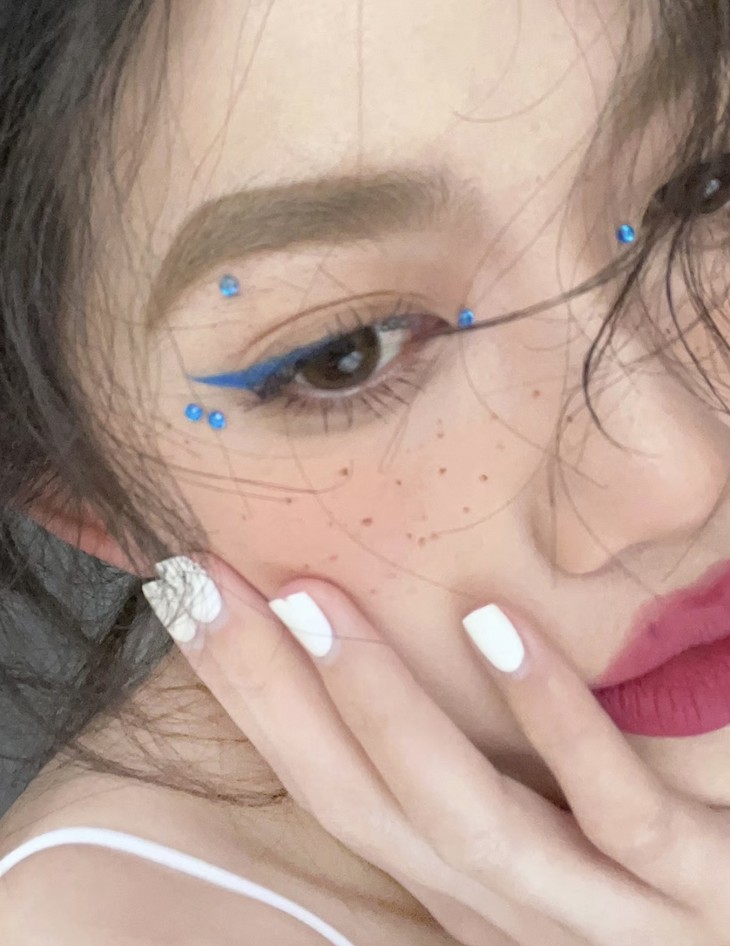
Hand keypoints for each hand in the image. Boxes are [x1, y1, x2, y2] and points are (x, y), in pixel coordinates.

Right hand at [142, 555, 728, 945]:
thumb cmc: (638, 868)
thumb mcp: (532, 819)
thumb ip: (465, 749)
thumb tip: (372, 639)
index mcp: (454, 876)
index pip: (324, 780)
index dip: (248, 693)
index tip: (187, 593)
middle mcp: (500, 902)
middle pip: (360, 799)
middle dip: (273, 693)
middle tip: (211, 586)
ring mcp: (594, 907)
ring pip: (462, 815)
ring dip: (380, 706)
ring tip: (317, 602)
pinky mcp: (693, 886)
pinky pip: (614, 808)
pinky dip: (551, 719)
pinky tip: (494, 626)